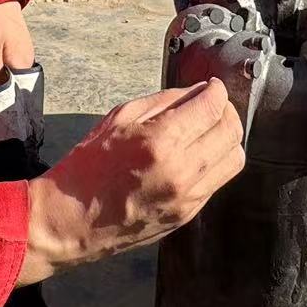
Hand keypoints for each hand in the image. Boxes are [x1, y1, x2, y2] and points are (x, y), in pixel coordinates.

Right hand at [17, 79, 244, 284]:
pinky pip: (218, 181)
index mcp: (161, 142)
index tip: (211, 86)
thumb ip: (164, 101)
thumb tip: (197, 92)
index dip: (216, 91)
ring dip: (228, 137)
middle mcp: (182, 171)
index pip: (212, 108)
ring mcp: (188, 197)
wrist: (71, 221)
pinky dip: (216, 162)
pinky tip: (198, 153)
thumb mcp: (119, 118)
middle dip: (227, 110)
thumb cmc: (88, 167)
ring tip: (209, 129)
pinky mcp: (188, 215)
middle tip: (213, 104)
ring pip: (234, 159)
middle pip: (232, 132)